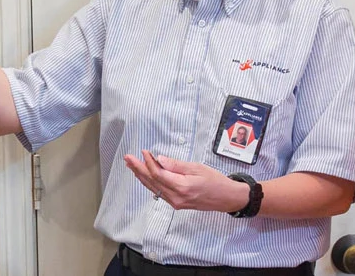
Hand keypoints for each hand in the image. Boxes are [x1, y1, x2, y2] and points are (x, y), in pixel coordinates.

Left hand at [124, 150, 249, 212]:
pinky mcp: (176, 203)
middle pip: (152, 181)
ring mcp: (175, 202)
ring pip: (153, 188)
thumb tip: (159, 159)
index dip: (148, 162)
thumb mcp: (197, 168)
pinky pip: (159, 192)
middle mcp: (176, 197)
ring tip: (131, 165)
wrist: (226, 198)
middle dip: (138, 169)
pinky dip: (150, 182)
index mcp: (182, 187)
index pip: (158, 174)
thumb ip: (176, 165)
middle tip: (128, 158)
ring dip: (141, 175)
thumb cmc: (215, 181)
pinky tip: (144, 176)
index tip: (144, 151)